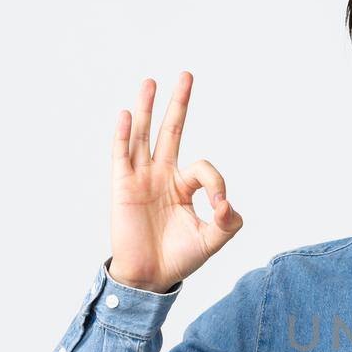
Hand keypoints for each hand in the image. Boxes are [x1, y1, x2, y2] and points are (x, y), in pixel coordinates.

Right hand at [108, 72, 242, 291]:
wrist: (150, 276)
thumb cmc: (179, 258)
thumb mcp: (214, 239)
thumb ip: (229, 221)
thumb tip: (227, 204)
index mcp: (183, 186)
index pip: (204, 169)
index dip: (217, 184)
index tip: (220, 209)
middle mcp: (162, 175)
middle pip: (171, 131)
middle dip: (179, 104)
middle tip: (187, 75)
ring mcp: (141, 178)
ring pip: (144, 136)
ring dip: (148, 109)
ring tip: (151, 82)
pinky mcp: (122, 186)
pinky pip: (122, 155)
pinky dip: (124, 135)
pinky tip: (129, 114)